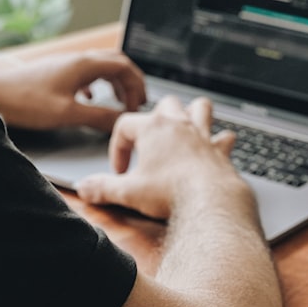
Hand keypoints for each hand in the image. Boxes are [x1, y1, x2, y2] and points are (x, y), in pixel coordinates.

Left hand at [0, 50, 146, 131]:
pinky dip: (96, 85)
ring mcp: (64, 65)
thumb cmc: (25, 101)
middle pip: (115, 63)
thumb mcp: (67, 114)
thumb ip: (98, 117)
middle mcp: (77, 60)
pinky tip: (89, 99)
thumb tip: (122, 121)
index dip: (138, 85)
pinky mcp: (54, 73)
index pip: (124, 66)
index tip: (140, 106)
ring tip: (119, 102)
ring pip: (99, 68)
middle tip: (136, 103)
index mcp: (85, 65)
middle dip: (130, 82)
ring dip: (114, 83)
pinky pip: (84, 73)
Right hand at [76, 96, 248, 219]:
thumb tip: (84, 188)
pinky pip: (223, 137)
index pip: (125, 125)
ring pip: (199, 107)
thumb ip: (103, 188)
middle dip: (155, 120)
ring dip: (192, 114)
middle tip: (150, 143)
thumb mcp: (128, 193)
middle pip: (164, 105)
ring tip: (185, 128)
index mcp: (152, 128)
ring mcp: (202, 135)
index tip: (120, 171)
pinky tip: (216, 149)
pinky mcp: (219, 150)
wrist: (209, 201)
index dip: (118, 147)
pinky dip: (220, 141)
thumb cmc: (170, 192)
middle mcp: (178, 125)